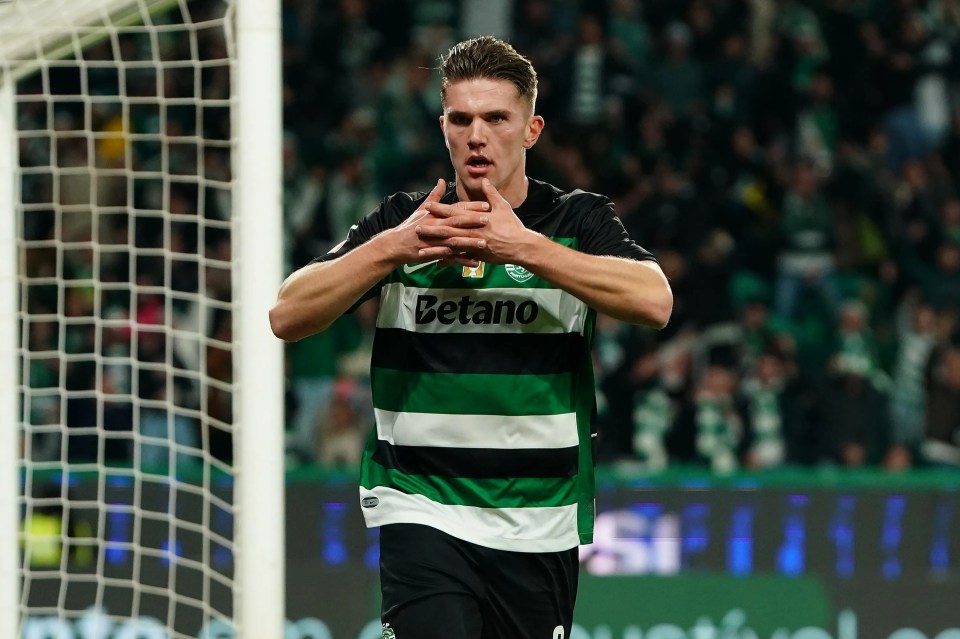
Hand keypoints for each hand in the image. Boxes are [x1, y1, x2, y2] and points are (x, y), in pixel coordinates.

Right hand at [382, 178, 488, 266]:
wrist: (396, 245)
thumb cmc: (410, 226)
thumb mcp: (421, 209)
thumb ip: (435, 195)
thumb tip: (442, 180)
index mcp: (436, 215)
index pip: (456, 209)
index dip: (471, 207)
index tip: (486, 205)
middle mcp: (436, 227)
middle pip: (457, 223)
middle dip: (473, 221)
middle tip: (488, 219)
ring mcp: (435, 241)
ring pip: (455, 241)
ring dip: (470, 242)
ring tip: (484, 243)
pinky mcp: (434, 254)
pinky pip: (451, 258)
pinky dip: (463, 260)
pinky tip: (476, 262)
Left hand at [418, 178, 536, 265]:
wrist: (521, 246)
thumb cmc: (512, 225)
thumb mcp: (503, 206)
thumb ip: (491, 194)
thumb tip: (484, 180)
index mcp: (476, 219)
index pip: (454, 212)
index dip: (440, 208)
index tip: (427, 205)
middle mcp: (472, 232)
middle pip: (448, 229)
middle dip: (431, 228)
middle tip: (416, 227)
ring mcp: (473, 245)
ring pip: (450, 246)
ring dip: (435, 247)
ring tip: (421, 249)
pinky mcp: (477, 256)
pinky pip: (459, 260)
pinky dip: (448, 261)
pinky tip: (437, 263)